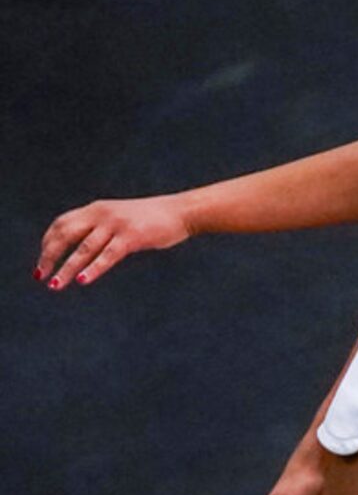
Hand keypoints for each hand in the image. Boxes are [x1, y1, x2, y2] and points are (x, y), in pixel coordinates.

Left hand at [36, 194, 190, 288]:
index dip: (47, 243)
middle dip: (49, 256)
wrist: (180, 211)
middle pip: (65, 234)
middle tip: (39, 276)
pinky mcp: (132, 236)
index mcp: (97, 209)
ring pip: (83, 248)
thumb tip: (80, 249)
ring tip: (55, 285)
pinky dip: (93, 269)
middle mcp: (102, 214)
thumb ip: (100, 228)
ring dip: (66, 268)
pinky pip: (107, 255)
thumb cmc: (151, 218)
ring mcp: (117, 224)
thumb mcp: (119, 218)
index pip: (61, 224)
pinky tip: (82, 281)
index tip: (42, 262)